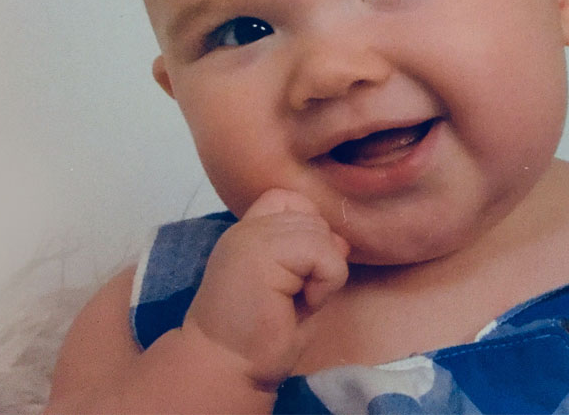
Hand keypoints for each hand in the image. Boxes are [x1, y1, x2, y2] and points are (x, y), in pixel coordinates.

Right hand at [180, 188, 349, 388]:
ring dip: (323, 273)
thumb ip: (315, 257)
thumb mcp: (297, 289)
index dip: (308, 229)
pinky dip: (325, 282)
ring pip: (321, 233)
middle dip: (319, 258)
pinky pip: (323, 253)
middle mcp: (247, 228)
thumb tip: (341, 240)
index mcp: (249, 233)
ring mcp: (251, 237)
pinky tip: (300, 304)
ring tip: (296, 301)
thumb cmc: (260, 339)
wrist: (227, 369)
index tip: (298, 273)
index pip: (290, 199)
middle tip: (294, 297)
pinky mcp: (261, 253)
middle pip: (312, 216)